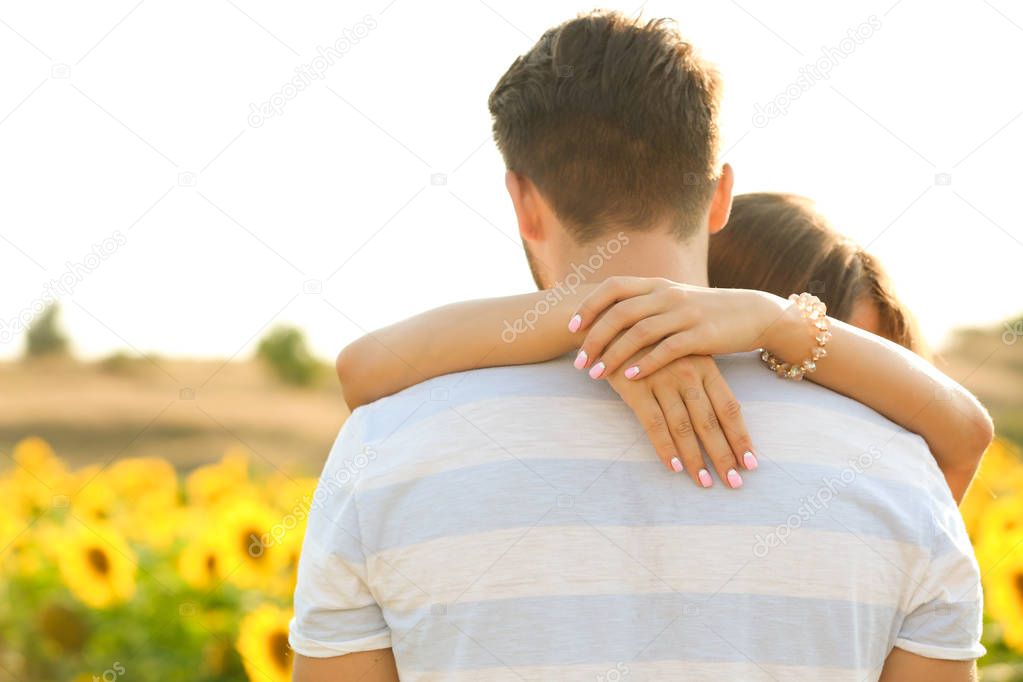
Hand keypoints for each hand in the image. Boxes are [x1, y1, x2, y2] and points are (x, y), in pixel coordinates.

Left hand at [568, 276, 790, 379]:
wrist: (752, 313)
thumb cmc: (705, 311)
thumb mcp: (672, 299)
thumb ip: (643, 303)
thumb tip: (605, 314)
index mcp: (656, 284)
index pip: (613, 288)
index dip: (589, 306)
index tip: (571, 328)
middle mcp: (667, 294)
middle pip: (620, 313)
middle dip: (595, 338)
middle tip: (579, 362)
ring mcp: (685, 313)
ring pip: (639, 332)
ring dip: (614, 354)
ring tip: (596, 374)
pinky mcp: (701, 335)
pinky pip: (667, 349)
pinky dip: (646, 363)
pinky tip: (630, 377)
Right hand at [606, 354, 756, 487]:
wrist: (612, 319)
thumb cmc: (653, 341)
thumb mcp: (684, 353)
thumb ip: (701, 379)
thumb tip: (720, 417)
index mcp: (706, 365)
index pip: (729, 408)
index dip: (740, 437)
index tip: (750, 463)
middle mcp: (688, 373)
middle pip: (710, 422)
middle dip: (724, 455)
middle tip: (734, 483)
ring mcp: (662, 380)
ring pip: (683, 427)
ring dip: (695, 458)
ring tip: (704, 482)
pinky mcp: (636, 387)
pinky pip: (653, 423)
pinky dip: (664, 447)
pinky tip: (674, 467)